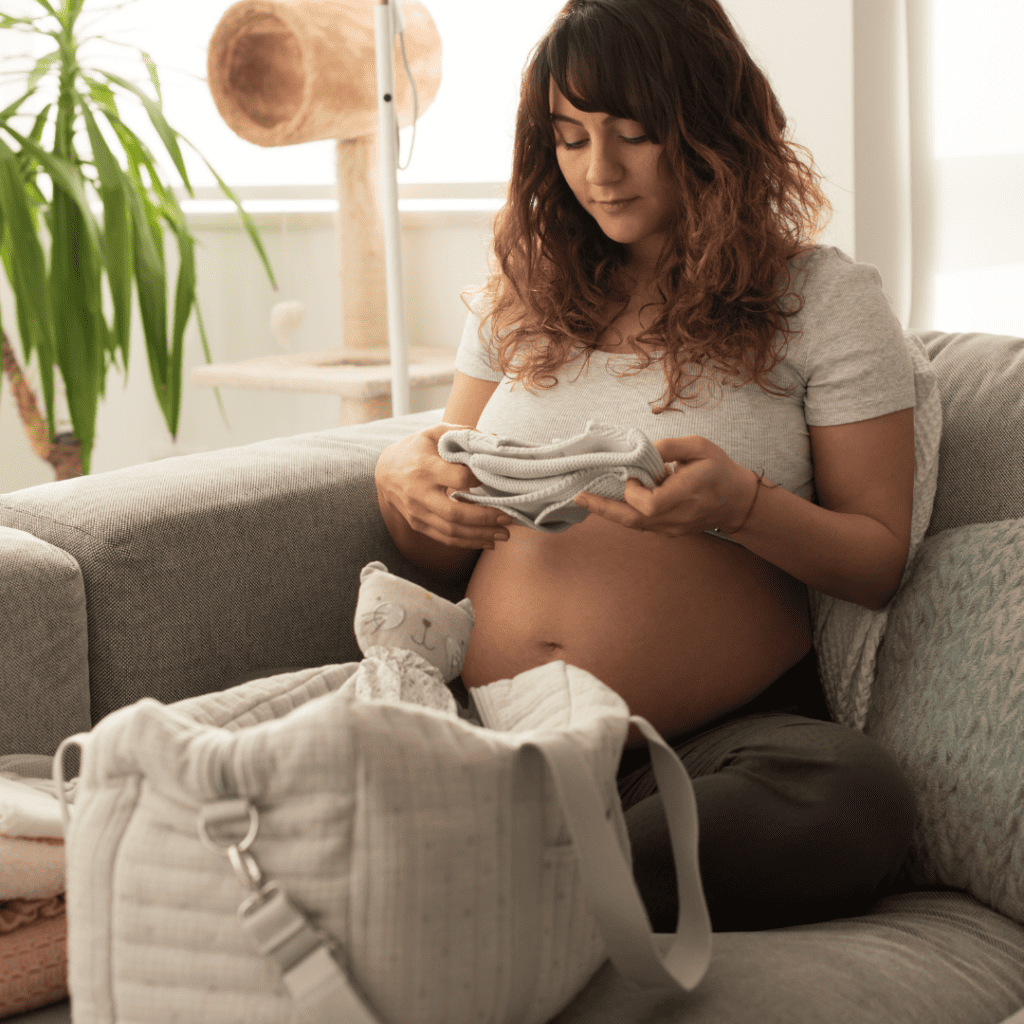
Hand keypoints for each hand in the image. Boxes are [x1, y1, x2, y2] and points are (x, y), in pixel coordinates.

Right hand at [375, 422, 512, 549]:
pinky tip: (487, 542)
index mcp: (425, 467)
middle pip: (455, 513)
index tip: (493, 480)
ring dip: (481, 536)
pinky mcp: (418, 525)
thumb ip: (462, 434)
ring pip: (451, 531)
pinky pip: (445, 539)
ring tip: (504, 535)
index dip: (479, 481)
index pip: (457, 478)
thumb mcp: (434, 433)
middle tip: (508, 518)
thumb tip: (494, 439)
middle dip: (485, 519)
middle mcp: (419, 493)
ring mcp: (417, 512)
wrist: (385, 472)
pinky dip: (468, 543)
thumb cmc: (416, 449)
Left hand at [572, 435, 757, 537]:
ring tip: (587, 499)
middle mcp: (678, 516)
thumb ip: (668, 446)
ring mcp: (673, 528)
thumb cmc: (719, 469)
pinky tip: (610, 502)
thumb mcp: (699, 447)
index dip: (634, 491)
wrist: (737, 501)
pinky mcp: (669, 531)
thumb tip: (639, 451)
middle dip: (603, 509)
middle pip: (634, 521)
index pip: (650, 504)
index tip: (632, 475)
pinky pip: (641, 525)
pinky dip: (623, 514)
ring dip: (609, 512)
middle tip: (579, 497)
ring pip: (634, 525)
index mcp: (687, 493)